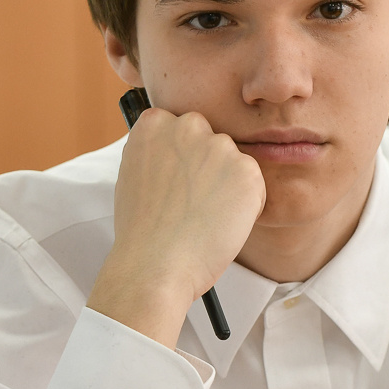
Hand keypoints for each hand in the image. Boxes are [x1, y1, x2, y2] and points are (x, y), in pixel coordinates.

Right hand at [88, 107, 263, 345]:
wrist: (155, 264)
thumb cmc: (141, 230)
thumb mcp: (133, 175)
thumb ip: (156, 152)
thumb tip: (177, 151)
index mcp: (155, 123)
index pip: (179, 127)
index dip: (181, 157)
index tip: (175, 181)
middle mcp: (188, 126)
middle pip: (210, 138)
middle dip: (207, 165)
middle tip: (194, 202)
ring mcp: (220, 146)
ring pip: (234, 162)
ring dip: (227, 185)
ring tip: (204, 217)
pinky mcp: (247, 171)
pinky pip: (254, 184)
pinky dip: (247, 205)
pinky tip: (221, 224)